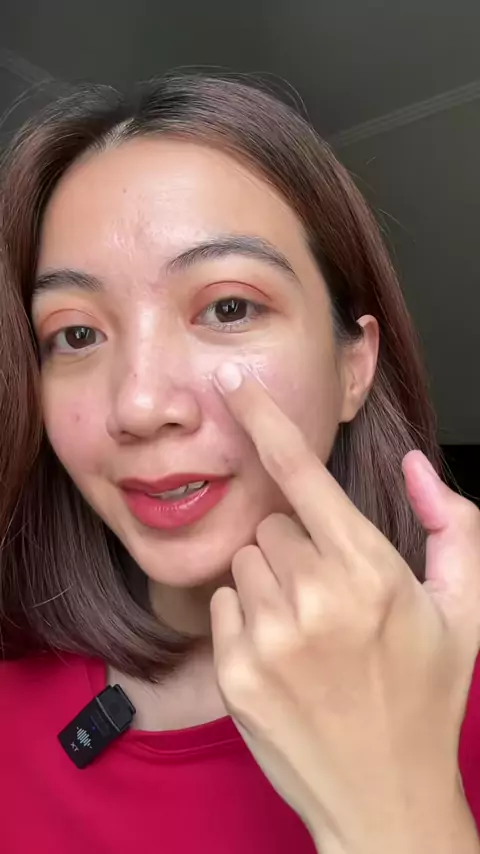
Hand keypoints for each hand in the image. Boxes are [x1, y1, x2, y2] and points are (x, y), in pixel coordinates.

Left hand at [210, 362, 479, 853]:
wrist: (384, 796)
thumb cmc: (424, 696)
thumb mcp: (464, 610)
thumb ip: (455, 526)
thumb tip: (417, 464)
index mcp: (371, 571)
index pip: (302, 473)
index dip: (265, 419)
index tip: (231, 382)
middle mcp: (315, 598)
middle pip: (272, 525)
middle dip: (297, 547)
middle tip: (331, 597)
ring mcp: (270, 638)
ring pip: (246, 562)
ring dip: (272, 584)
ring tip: (310, 631)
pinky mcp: (236, 671)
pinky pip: (222, 603)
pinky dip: (247, 618)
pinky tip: (285, 656)